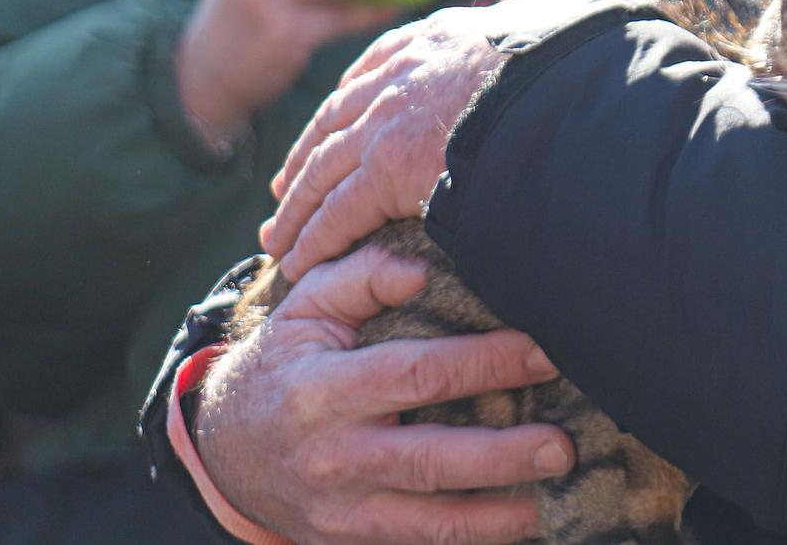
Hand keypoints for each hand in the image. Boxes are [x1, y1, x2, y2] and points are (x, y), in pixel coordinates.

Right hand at [196, 243, 573, 544]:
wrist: (224, 450)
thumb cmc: (284, 364)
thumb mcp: (305, 309)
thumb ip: (363, 278)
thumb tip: (422, 268)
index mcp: (324, 390)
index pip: (417, 374)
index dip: (485, 363)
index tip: (544, 350)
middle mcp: (335, 456)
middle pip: (431, 460)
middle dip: (503, 455)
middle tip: (563, 444)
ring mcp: (344, 509)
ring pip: (432, 520)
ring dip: (501, 514)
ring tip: (558, 492)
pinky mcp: (354, 540)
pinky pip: (422, 543)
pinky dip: (476, 539)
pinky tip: (525, 521)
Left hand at [263, 0, 596, 278]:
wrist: (568, 91)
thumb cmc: (575, 53)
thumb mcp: (564, 2)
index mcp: (437, 36)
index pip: (374, 66)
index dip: (349, 99)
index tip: (333, 124)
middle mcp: (401, 75)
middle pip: (334, 120)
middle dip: (307, 158)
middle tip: (288, 189)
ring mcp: (388, 121)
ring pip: (324, 170)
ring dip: (300, 209)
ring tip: (282, 239)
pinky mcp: (388, 169)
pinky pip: (338, 211)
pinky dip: (316, 237)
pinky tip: (302, 261)